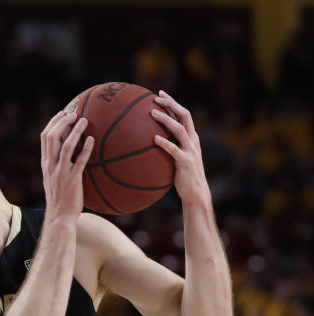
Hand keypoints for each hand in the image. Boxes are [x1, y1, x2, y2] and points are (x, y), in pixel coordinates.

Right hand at [41, 111, 93, 219]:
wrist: (59, 217)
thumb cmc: (60, 200)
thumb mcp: (54, 180)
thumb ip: (59, 166)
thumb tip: (72, 153)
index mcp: (46, 164)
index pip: (44, 138)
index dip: (53, 123)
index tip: (63, 114)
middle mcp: (51, 166)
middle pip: (51, 138)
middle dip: (62, 122)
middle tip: (74, 114)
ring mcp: (60, 173)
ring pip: (65, 147)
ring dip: (74, 131)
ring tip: (84, 120)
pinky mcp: (72, 180)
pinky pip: (79, 161)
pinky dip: (85, 149)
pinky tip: (92, 140)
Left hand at [151, 91, 209, 205]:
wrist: (195, 192)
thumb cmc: (182, 176)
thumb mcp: (176, 158)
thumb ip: (168, 148)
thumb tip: (148, 141)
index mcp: (191, 137)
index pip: (183, 114)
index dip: (172, 103)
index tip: (159, 94)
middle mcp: (193, 140)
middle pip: (184, 116)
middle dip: (170, 104)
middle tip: (155, 98)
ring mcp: (190, 150)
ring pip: (179, 129)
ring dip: (166, 119)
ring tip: (152, 113)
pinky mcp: (185, 162)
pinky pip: (174, 150)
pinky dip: (165, 143)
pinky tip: (153, 139)